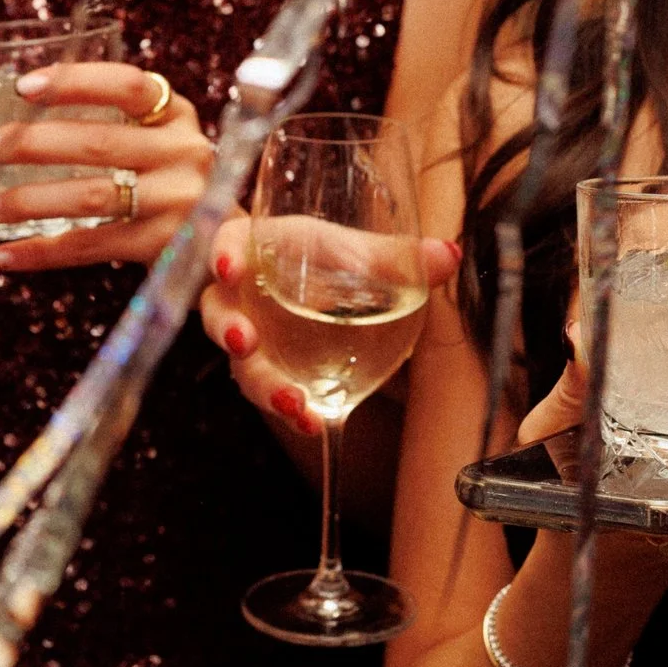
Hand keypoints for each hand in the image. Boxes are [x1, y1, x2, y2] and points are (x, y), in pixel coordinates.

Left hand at [0, 63, 212, 270]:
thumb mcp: (159, 139)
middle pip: (99, 142)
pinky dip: (42, 251)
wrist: (227, 243)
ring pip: (93, 196)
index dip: (74, 81)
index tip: (22, 88)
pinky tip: (5, 256)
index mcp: (177, 115)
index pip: (126, 86)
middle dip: (32, 143)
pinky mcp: (163, 247)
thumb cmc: (171, 179)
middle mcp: (185, 153)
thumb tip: (22, 109)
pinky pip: (91, 246)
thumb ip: (114, 121)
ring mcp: (177, 202)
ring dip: (31, 200)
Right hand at [198, 213, 461, 439]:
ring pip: (241, 363)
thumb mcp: (353, 251)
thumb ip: (393, 257)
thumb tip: (448, 255)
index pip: (227, 245)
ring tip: (293, 402)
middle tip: (246, 340)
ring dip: (263, 383)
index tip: (228, 267)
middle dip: (230, 328)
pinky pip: (269, 392)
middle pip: (220, 313)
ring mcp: (249, 338)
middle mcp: (241, 298)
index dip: (222, 253)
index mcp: (257, 251)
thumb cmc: (323, 255)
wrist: (313, 284)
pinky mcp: (265, 373)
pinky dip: (293, 409)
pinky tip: (316, 421)